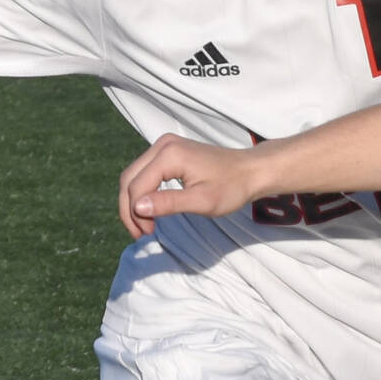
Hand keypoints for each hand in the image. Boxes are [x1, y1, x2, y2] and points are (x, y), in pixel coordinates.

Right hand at [119, 134, 263, 236]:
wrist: (251, 171)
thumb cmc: (232, 187)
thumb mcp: (202, 201)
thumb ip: (169, 203)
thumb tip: (137, 207)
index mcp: (169, 154)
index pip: (137, 186)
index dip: (135, 213)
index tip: (146, 234)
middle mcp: (163, 145)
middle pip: (130, 178)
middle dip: (129, 208)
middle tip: (140, 233)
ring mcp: (165, 145)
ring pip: (134, 175)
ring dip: (134, 201)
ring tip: (144, 226)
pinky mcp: (168, 151)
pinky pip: (145, 172)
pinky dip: (143, 192)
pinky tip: (151, 210)